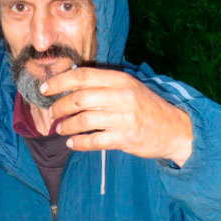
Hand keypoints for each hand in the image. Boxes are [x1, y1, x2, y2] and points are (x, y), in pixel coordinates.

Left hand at [43, 67, 192, 165]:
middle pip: (79, 98)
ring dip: (67, 126)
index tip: (45, 88)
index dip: (59, 81)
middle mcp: (121, 96)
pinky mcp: (124, 138)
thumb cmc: (148, 108)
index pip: (82, 76)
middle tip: (52, 113)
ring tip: (60, 129)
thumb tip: (73, 84)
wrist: (174, 129)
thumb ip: (106, 85)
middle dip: (59, 106)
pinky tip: (72, 144)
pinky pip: (94, 140)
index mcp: (120, 80)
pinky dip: (79, 143)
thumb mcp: (130, 88)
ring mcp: (123, 118)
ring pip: (83, 120)